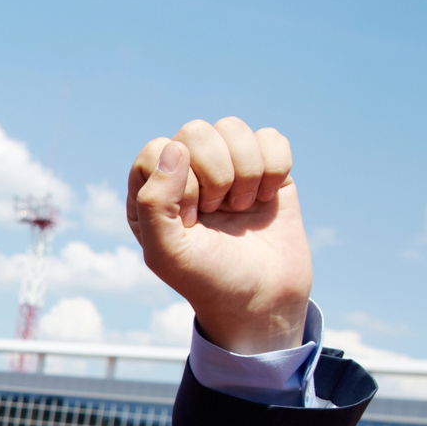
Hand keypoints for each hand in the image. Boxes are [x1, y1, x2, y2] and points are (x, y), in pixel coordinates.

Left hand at [127, 119, 311, 354]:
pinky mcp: (265, 168)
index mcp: (151, 191)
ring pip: (232, 127)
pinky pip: (270, 138)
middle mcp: (186, 172)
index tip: (192, 220)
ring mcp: (226, 167)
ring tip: (241, 207)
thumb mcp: (166, 253)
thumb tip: (175, 147)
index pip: (158, 151)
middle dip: (215, 175)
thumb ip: (154, 203)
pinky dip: (275, 168)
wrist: (262, 298)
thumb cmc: (207, 278)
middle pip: (196, 131)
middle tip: (218, 213)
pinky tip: (266, 198)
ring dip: (245, 172)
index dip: (180, 183)